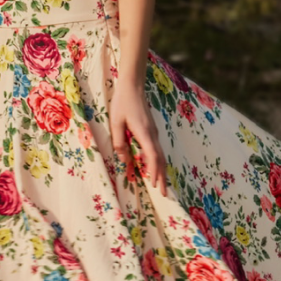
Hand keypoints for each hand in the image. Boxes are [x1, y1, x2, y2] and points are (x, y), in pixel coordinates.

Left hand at [109, 80, 166, 195]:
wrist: (133, 86)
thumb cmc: (122, 103)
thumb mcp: (116, 122)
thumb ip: (119, 142)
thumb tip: (124, 159)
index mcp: (144, 133)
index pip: (153, 156)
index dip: (155, 171)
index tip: (155, 185)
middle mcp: (152, 134)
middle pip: (161, 159)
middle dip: (162, 177)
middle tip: (164, 194)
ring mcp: (154, 132)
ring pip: (161, 155)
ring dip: (161, 170)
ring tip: (161, 184)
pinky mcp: (152, 130)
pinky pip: (157, 149)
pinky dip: (158, 161)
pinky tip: (155, 167)